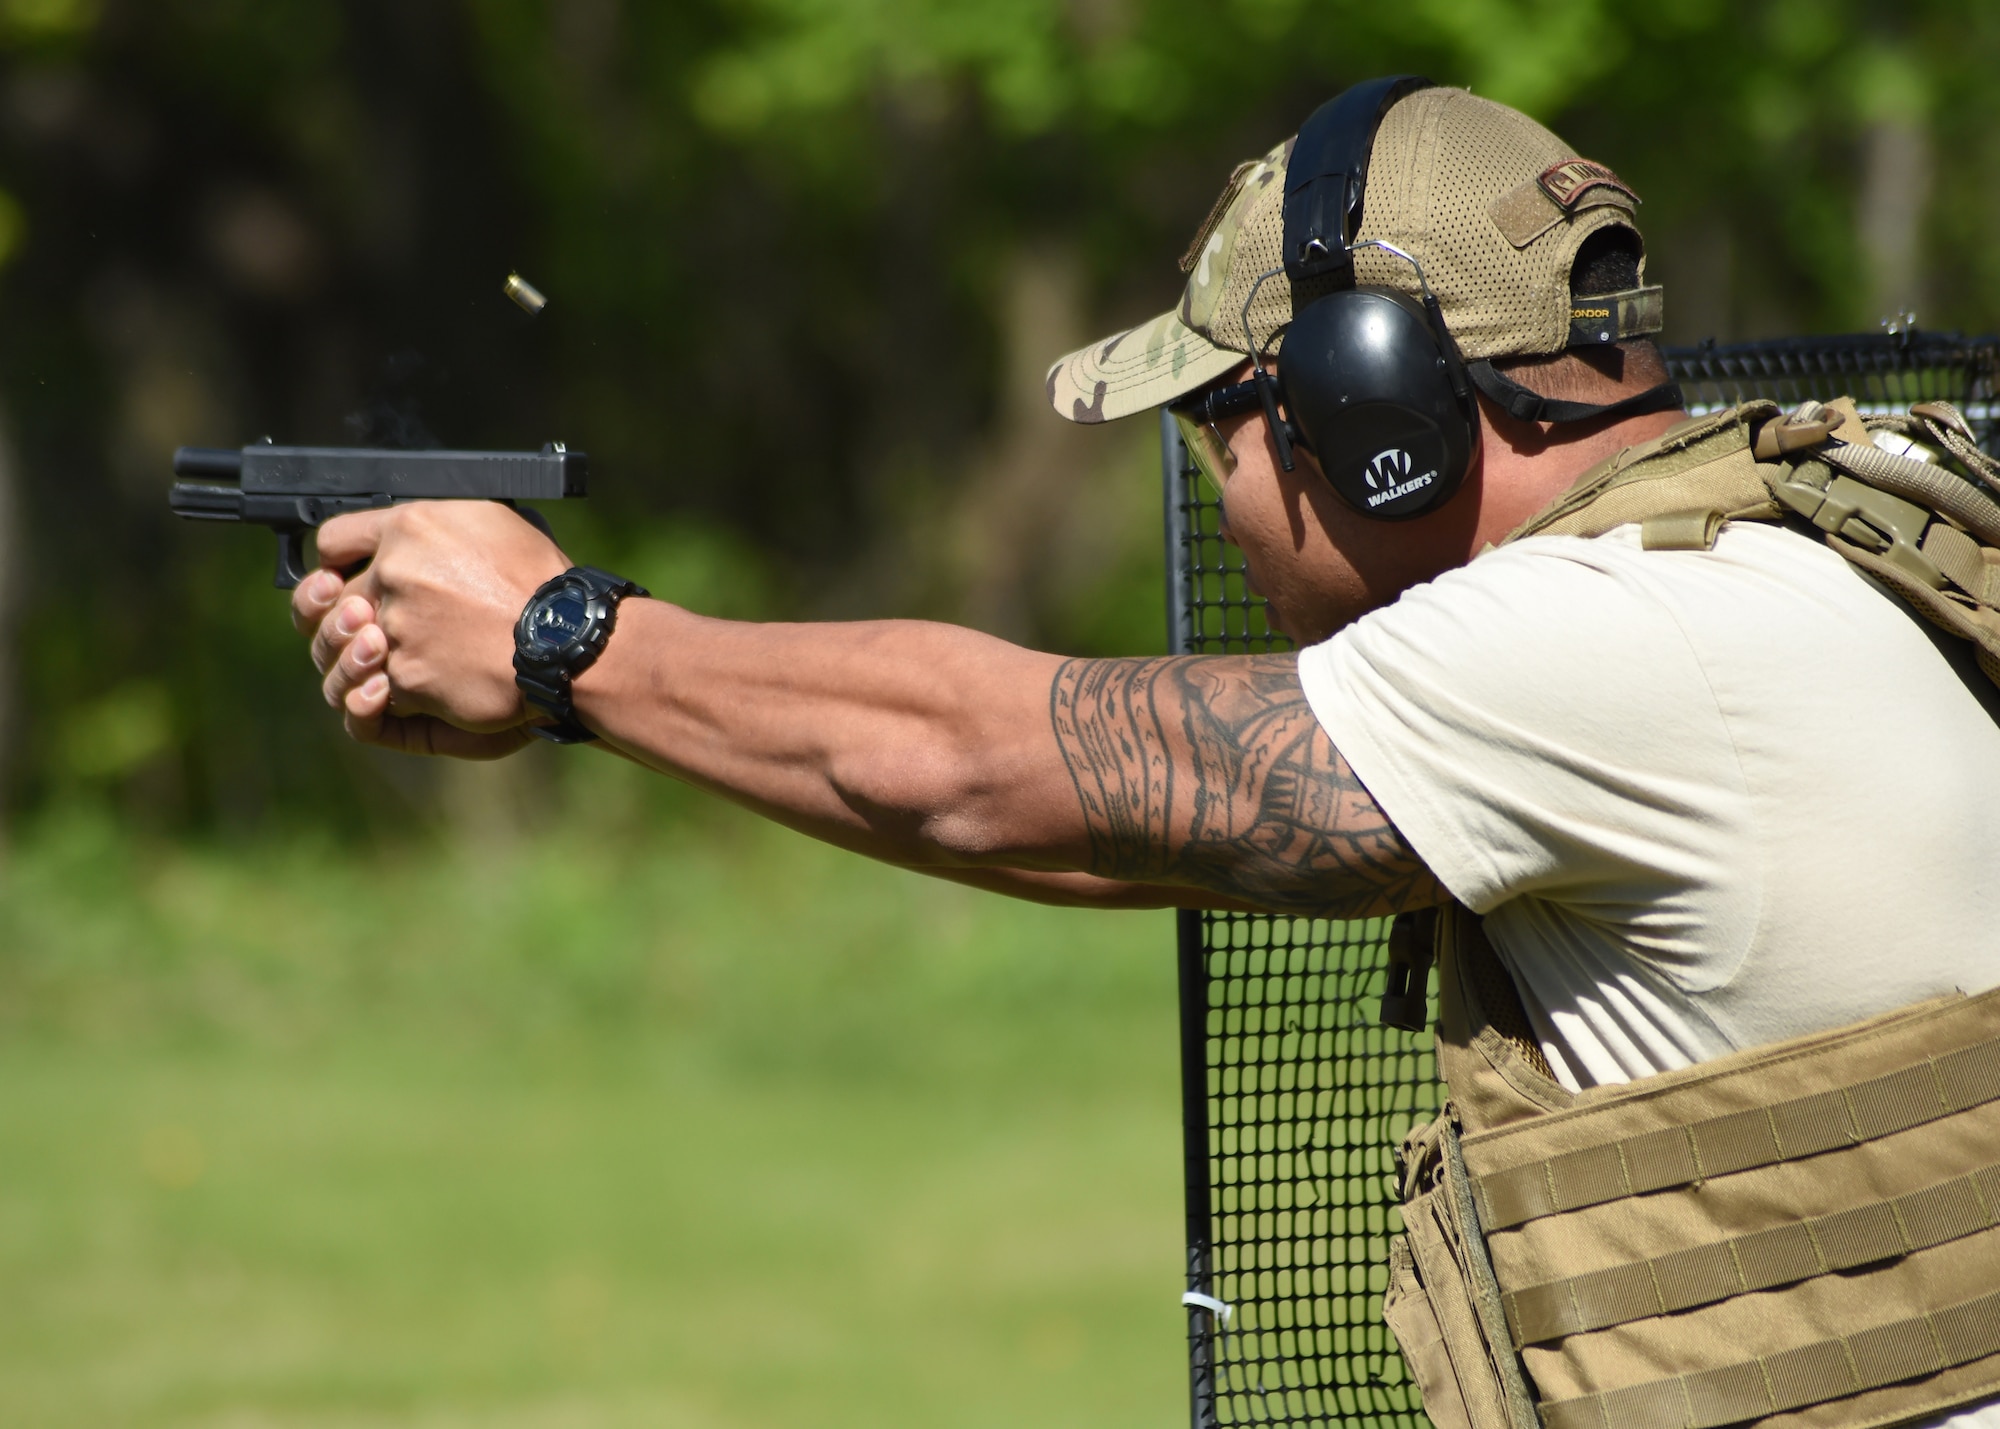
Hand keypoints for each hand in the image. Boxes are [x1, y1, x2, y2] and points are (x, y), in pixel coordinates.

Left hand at [291, 502, 569, 757]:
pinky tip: (408, 692)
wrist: (567, 639)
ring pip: (343, 652)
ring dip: (357, 662)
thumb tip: (408, 536)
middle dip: (345, 620)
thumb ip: (434, 527)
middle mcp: (393, 574)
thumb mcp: (490, 523)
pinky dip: (386, 699)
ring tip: (390, 664)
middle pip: (330, 603)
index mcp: (410, 528)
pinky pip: (372, 693)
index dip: (334, 563)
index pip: (334, 540)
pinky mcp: (407, 678)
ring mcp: (394, 629)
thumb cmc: (542, 582)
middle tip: (367, 630)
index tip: (341, 578)